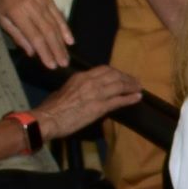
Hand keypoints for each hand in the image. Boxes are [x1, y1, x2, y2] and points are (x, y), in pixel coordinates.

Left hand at [0, 0, 73, 64]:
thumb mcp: (1, 17)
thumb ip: (17, 34)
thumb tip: (32, 52)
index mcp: (18, 13)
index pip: (35, 37)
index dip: (44, 52)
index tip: (51, 65)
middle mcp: (33, 8)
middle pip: (48, 33)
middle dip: (57, 50)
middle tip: (63, 64)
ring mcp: (42, 1)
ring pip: (55, 25)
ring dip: (62, 43)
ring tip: (66, 57)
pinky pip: (58, 14)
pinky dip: (65, 28)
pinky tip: (70, 39)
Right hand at [33, 62, 148, 142]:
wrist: (48, 119)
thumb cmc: (51, 108)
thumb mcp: (63, 91)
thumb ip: (75, 88)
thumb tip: (80, 92)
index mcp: (81, 77)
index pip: (103, 69)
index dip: (116, 72)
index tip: (121, 75)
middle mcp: (90, 82)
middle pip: (114, 75)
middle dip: (126, 78)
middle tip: (134, 81)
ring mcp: (96, 94)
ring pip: (119, 86)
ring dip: (131, 86)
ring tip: (138, 88)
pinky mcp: (99, 107)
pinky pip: (118, 100)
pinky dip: (130, 98)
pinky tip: (137, 97)